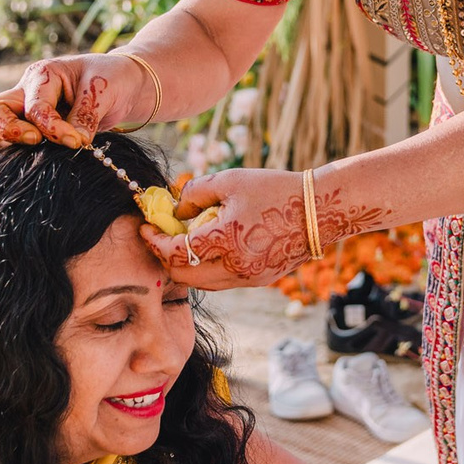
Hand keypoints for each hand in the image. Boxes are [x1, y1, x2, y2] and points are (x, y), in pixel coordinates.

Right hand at [0, 53, 146, 148]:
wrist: (121, 83)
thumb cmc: (111, 79)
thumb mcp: (102, 91)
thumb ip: (85, 116)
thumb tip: (74, 143)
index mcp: (43, 74)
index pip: (35, 107)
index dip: (53, 128)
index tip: (76, 141)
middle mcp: (26, 90)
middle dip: (8, 130)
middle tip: (35, 142)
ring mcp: (23, 109)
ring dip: (3, 142)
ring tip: (27, 156)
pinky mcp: (28, 126)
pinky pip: (5, 140)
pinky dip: (9, 151)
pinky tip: (28, 163)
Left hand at [138, 167, 384, 290]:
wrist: (319, 210)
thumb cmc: (275, 189)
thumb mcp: (230, 180)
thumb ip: (194, 193)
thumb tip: (174, 210)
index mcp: (226, 240)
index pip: (174, 253)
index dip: (153, 242)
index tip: (144, 228)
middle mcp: (236, 267)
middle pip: (183, 276)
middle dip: (165, 258)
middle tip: (159, 238)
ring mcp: (249, 279)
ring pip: (202, 284)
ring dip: (186, 267)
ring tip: (184, 242)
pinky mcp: (260, 281)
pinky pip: (222, 281)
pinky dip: (208, 269)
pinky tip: (209, 248)